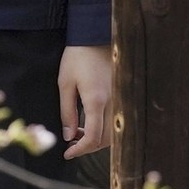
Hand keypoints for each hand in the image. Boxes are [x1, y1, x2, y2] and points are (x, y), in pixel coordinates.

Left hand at [59, 44, 111, 159]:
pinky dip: (105, 128)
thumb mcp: (65, 83)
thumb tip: (69, 136)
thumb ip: (67, 112)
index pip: (94, 138)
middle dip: (88, 146)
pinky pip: (117, 119)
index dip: (80, 150)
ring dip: (97, 139)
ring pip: (114, 131)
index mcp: (96, 100)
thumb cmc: (77, 57)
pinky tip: (92, 122)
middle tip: (71, 144)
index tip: (68, 153)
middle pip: (106, 139)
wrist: (95, 35)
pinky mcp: (123, 93)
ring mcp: (121, 97)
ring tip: (79, 133)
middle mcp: (113, 102)